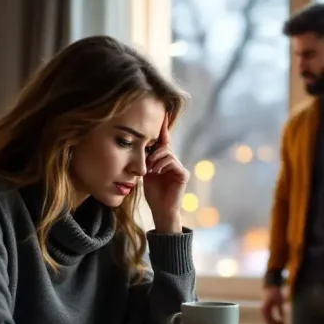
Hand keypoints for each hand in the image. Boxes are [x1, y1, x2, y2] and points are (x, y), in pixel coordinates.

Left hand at [143, 117, 189, 232]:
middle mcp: (173, 161)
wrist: (160, 210)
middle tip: (146, 161)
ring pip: (167, 152)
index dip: (162, 128)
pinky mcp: (183, 174)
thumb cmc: (152, 193)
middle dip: (152, 150)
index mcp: (164, 159)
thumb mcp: (145, 171)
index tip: (162, 113)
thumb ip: (146, 158)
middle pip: (163, 145)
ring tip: (150, 169)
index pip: (163, 140)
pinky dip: (162, 165)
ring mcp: (179, 167)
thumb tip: (141, 143)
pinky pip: (172, 161)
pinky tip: (156, 172)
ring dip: (155, 159)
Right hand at [262, 286, 285, 323]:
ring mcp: (263, 310)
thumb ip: (281, 310)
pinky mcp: (264, 309)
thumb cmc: (275, 293)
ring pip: (267, 321)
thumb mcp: (280, 301)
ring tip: (281, 323)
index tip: (283, 323)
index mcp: (265, 309)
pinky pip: (267, 318)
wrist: (270, 286)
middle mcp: (262, 310)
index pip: (269, 320)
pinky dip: (272, 321)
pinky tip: (278, 321)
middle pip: (268, 322)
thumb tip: (282, 319)